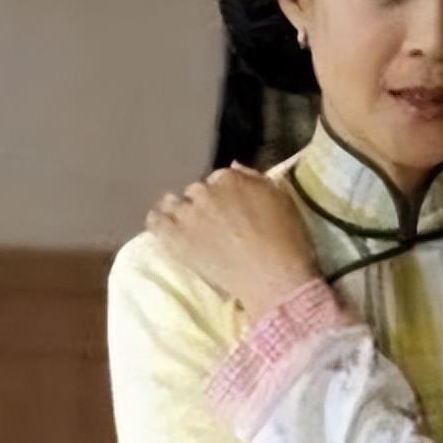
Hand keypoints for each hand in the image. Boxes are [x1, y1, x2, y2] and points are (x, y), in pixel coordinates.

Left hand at [146, 163, 320, 318]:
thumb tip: (234, 166)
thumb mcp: (282, 199)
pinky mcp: (174, 238)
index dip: (227, 194)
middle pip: (197, 191)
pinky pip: (155, 222)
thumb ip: (255, 178)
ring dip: (181, 212)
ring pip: (173, 204)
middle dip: (205, 203)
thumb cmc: (287, 239)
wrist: (273, 277)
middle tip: (216, 222)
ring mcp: (187, 215)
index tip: (234, 208)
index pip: (221, 178)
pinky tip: (166, 228)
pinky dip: (159, 222)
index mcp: (231, 177)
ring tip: (189, 226)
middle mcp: (204, 191)